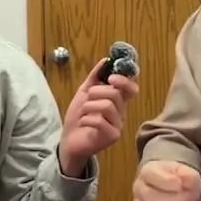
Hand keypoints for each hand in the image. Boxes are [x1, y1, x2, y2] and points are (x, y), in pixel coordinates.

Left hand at [59, 57, 139, 175]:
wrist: (68, 140)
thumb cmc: (78, 117)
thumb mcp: (84, 93)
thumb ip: (95, 77)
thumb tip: (105, 60)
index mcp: (117, 101)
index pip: (131, 87)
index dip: (125, 79)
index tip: (111, 77)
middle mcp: (121, 112)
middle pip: (116, 93)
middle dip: (97, 91)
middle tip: (88, 97)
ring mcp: (118, 125)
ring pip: (108, 106)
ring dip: (89, 106)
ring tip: (83, 112)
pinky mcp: (112, 136)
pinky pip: (101, 121)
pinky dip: (87, 119)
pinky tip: (83, 123)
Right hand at [132, 161, 200, 200]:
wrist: (174, 190)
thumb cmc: (177, 179)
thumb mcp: (186, 173)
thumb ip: (188, 175)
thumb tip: (187, 178)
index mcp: (148, 172)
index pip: (150, 175)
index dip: (165, 181)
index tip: (180, 184)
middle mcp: (139, 189)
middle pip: (148, 196)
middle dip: (171, 200)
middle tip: (188, 200)